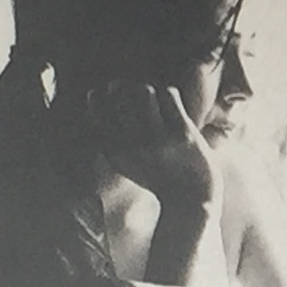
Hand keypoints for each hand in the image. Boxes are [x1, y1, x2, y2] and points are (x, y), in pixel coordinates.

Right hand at [86, 79, 218, 209]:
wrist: (190, 198)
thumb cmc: (156, 176)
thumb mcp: (125, 161)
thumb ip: (109, 136)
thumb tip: (97, 92)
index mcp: (115, 152)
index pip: (97, 108)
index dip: (102, 94)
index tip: (111, 96)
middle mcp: (133, 146)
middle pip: (120, 95)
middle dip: (127, 88)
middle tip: (138, 96)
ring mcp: (159, 139)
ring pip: (145, 91)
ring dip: (149, 90)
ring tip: (154, 100)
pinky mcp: (183, 134)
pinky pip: (169, 95)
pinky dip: (169, 94)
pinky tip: (171, 106)